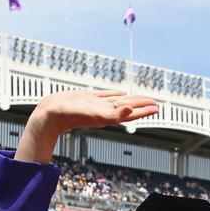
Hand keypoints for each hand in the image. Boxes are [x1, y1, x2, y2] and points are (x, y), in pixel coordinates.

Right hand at [15, 90, 158, 163]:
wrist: (52, 114)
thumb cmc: (72, 117)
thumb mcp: (95, 115)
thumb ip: (114, 115)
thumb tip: (130, 112)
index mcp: (110, 116)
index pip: (132, 112)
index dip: (145, 110)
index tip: (157, 107)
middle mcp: (105, 111)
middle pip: (128, 107)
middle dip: (142, 105)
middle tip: (155, 103)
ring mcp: (97, 105)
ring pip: (119, 101)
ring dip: (131, 100)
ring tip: (142, 99)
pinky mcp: (89, 98)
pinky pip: (106, 95)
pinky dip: (116, 94)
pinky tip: (121, 93)